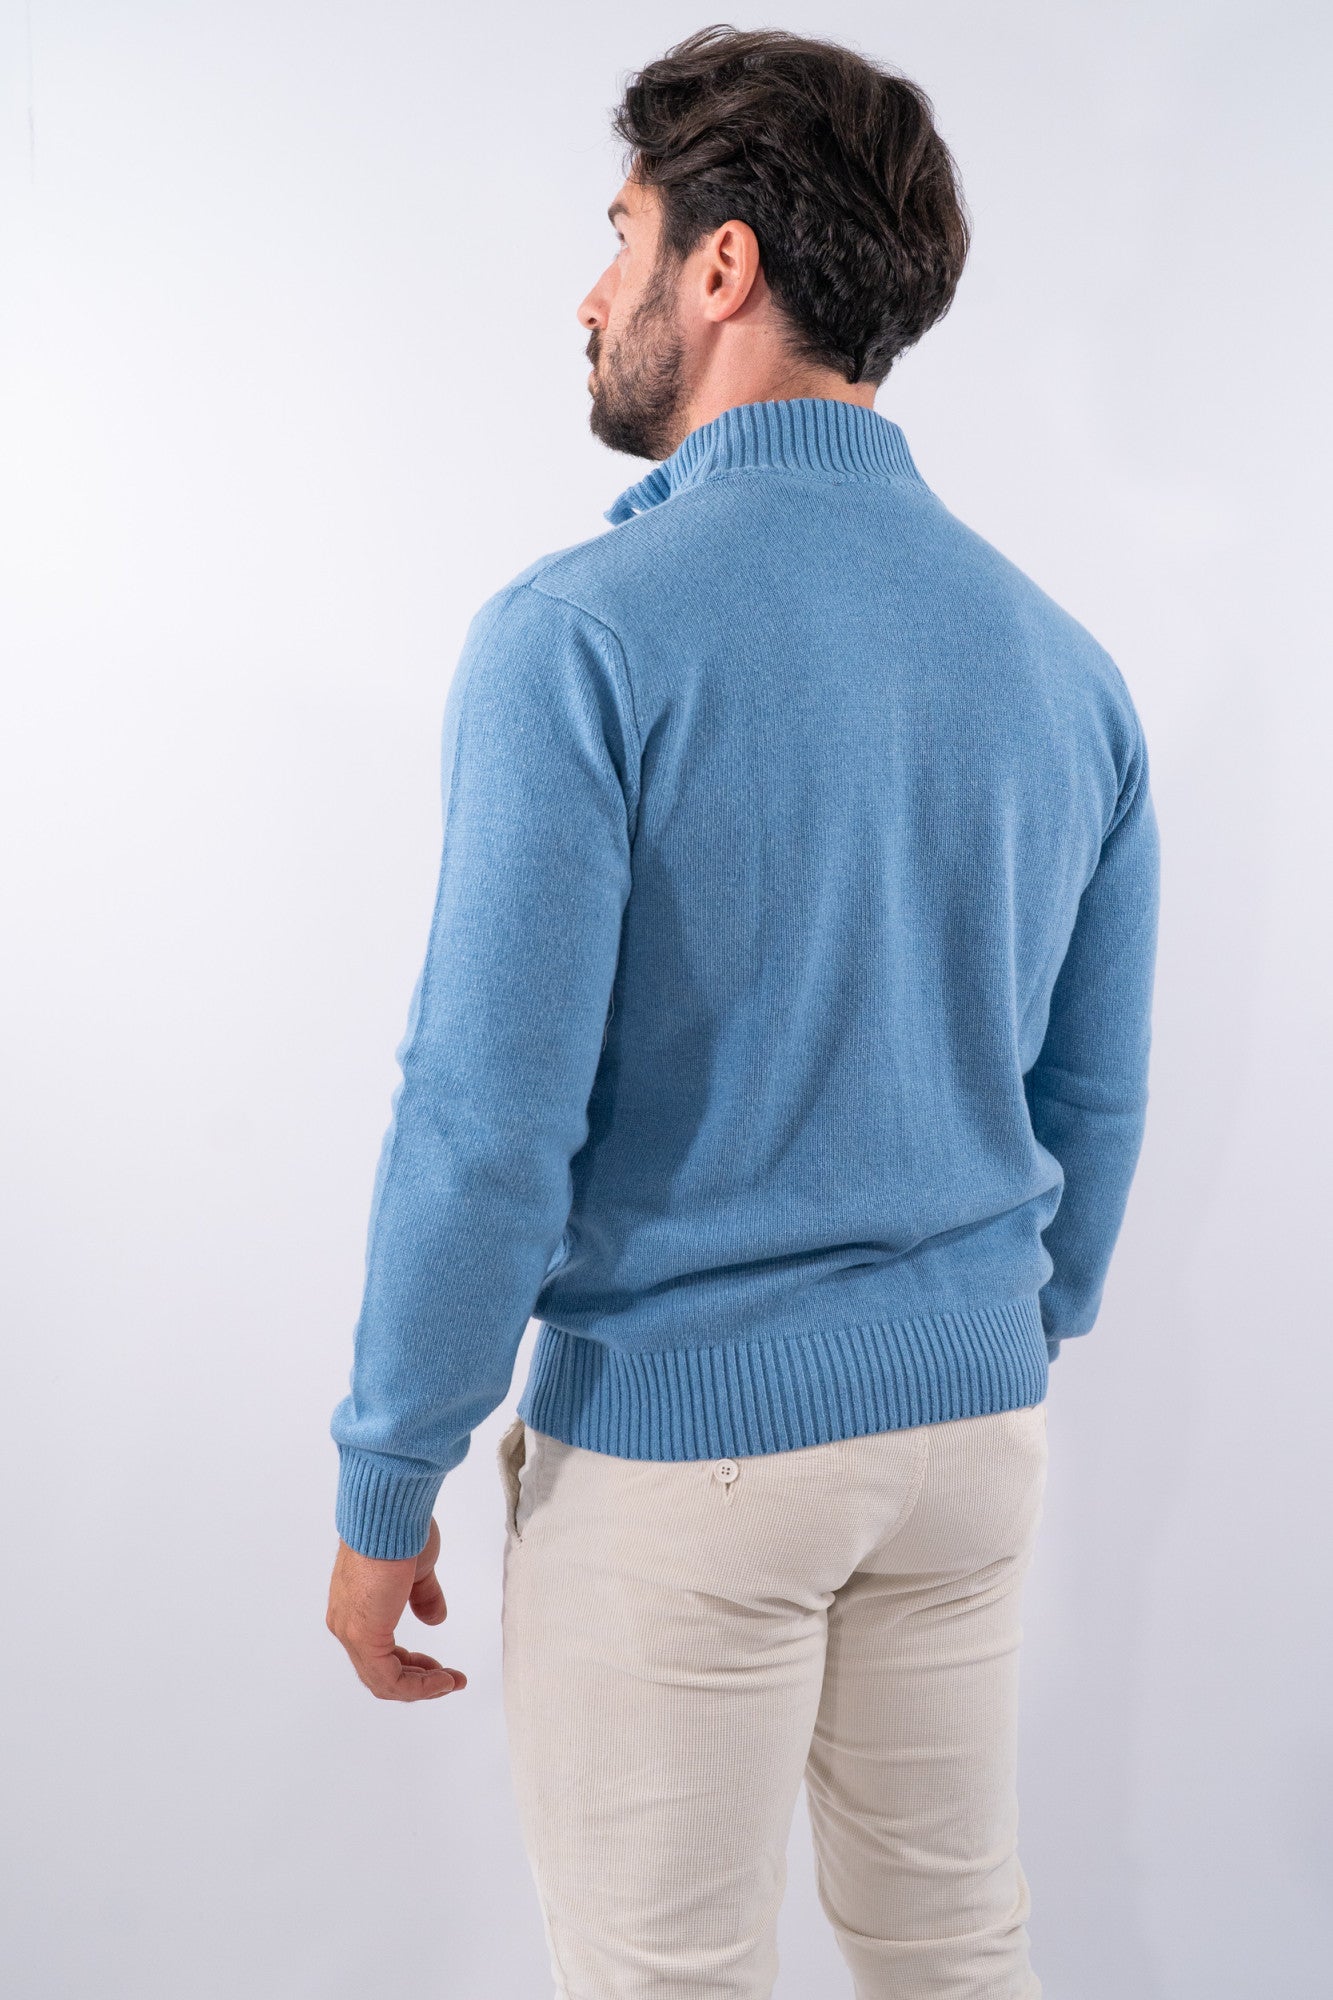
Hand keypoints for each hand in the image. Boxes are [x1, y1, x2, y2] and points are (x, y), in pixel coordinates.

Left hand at [325, 1516, 467, 1701]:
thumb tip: (434, 1620)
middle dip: (418, 1680)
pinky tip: (442, 1680)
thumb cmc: (400, 1532)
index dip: (411, 1665)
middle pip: (379, 1672)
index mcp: (355, 1608)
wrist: (388, 1514)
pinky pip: (388, 1677)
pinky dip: (417, 1686)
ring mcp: (351, 1632)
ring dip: (420, 1687)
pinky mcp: (363, 1635)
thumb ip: (423, 1597)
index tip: (439, 1666)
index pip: (378, 1653)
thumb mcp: (417, 1572)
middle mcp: (345, 1624)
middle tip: (447, 1680)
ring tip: (450, 1682)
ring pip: (382, 1680)